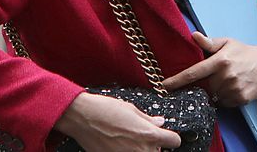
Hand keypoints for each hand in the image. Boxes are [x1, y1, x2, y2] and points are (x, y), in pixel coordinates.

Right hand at [54, 92, 181, 151]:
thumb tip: (159, 123)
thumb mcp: (131, 109)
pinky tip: (118, 145)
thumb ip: (148, 120)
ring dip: (140, 150)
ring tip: (127, 141)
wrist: (82, 118)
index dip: (170, 137)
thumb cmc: (105, 109)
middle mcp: (142, 150)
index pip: (174, 141)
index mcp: (149, 134)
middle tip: (139, 136)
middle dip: (153, 145)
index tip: (165, 135)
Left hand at [162, 32, 256, 107]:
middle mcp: (226, 75)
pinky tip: (232, 87)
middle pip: (203, 87)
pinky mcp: (241, 99)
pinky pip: (225, 103)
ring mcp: (234, 88)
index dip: (177, 80)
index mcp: (220, 60)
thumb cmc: (244, 52)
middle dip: (203, 85)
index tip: (164, 85)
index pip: (193, 72)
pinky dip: (225, 98)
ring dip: (215, 91)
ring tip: (225, 81)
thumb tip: (193, 35)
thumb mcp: (227, 43)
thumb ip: (209, 43)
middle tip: (213, 78)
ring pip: (213, 96)